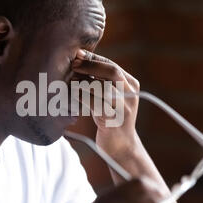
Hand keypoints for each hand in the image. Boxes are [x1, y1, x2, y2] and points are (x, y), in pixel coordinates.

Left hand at [72, 49, 141, 167]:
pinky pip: (97, 104)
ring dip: (84, 82)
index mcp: (131, 85)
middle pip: (112, 71)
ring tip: (71, 81)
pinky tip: (73, 96)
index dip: (94, 58)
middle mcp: (131, 94)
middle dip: (91, 66)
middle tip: (74, 65)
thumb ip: (100, 80)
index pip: (112, 64)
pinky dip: (83, 97)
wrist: (122, 147)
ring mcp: (124, 108)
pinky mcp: (114, 121)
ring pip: (104, 88)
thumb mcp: (108, 97)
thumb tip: (79, 58)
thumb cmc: (110, 118)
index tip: (77, 55)